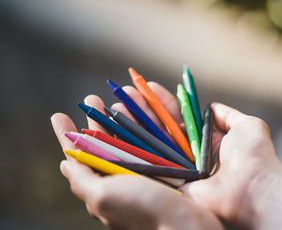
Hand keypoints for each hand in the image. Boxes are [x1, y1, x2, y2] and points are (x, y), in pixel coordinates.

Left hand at [51, 92, 222, 229]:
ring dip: (123, 114)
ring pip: (130, 135)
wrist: (189, 223)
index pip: (80, 157)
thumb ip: (82, 179)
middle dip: (96, 119)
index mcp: (105, 186)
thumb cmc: (142, 211)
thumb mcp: (103, 196)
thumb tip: (65, 164)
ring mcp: (146, 168)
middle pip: (106, 141)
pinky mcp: (168, 162)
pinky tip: (145, 107)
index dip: (67, 135)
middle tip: (92, 99)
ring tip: (119, 97)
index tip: (58, 115)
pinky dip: (149, 119)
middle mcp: (123, 177)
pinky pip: (155, 135)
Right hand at [97, 82, 281, 228]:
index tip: (145, 86)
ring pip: (149, 144)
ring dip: (131, 125)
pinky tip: (115, 132)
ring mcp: (178, 170)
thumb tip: (212, 107)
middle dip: (141, 110)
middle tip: (122, 92)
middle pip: (159, 129)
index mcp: (202, 141)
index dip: (160, 102)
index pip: (176, 117)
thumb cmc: (255, 156)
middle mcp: (187, 155)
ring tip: (114, 106)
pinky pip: (146, 166)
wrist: (255, 190)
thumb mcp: (247, 126)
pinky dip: (129, 150)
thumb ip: (228, 115)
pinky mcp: (170, 184)